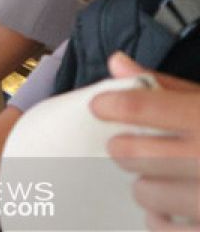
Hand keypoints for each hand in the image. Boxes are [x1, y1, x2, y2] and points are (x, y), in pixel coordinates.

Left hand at [93, 52, 199, 226]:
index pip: (141, 106)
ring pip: (145, 193)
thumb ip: (168, 87)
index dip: (112, 104)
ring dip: (148, 186)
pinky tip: (176, 209)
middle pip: (132, 153)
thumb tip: (117, 62)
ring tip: (166, 180)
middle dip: (126, 149)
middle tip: (132, 147)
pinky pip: (163, 228)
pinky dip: (163, 220)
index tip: (101, 106)